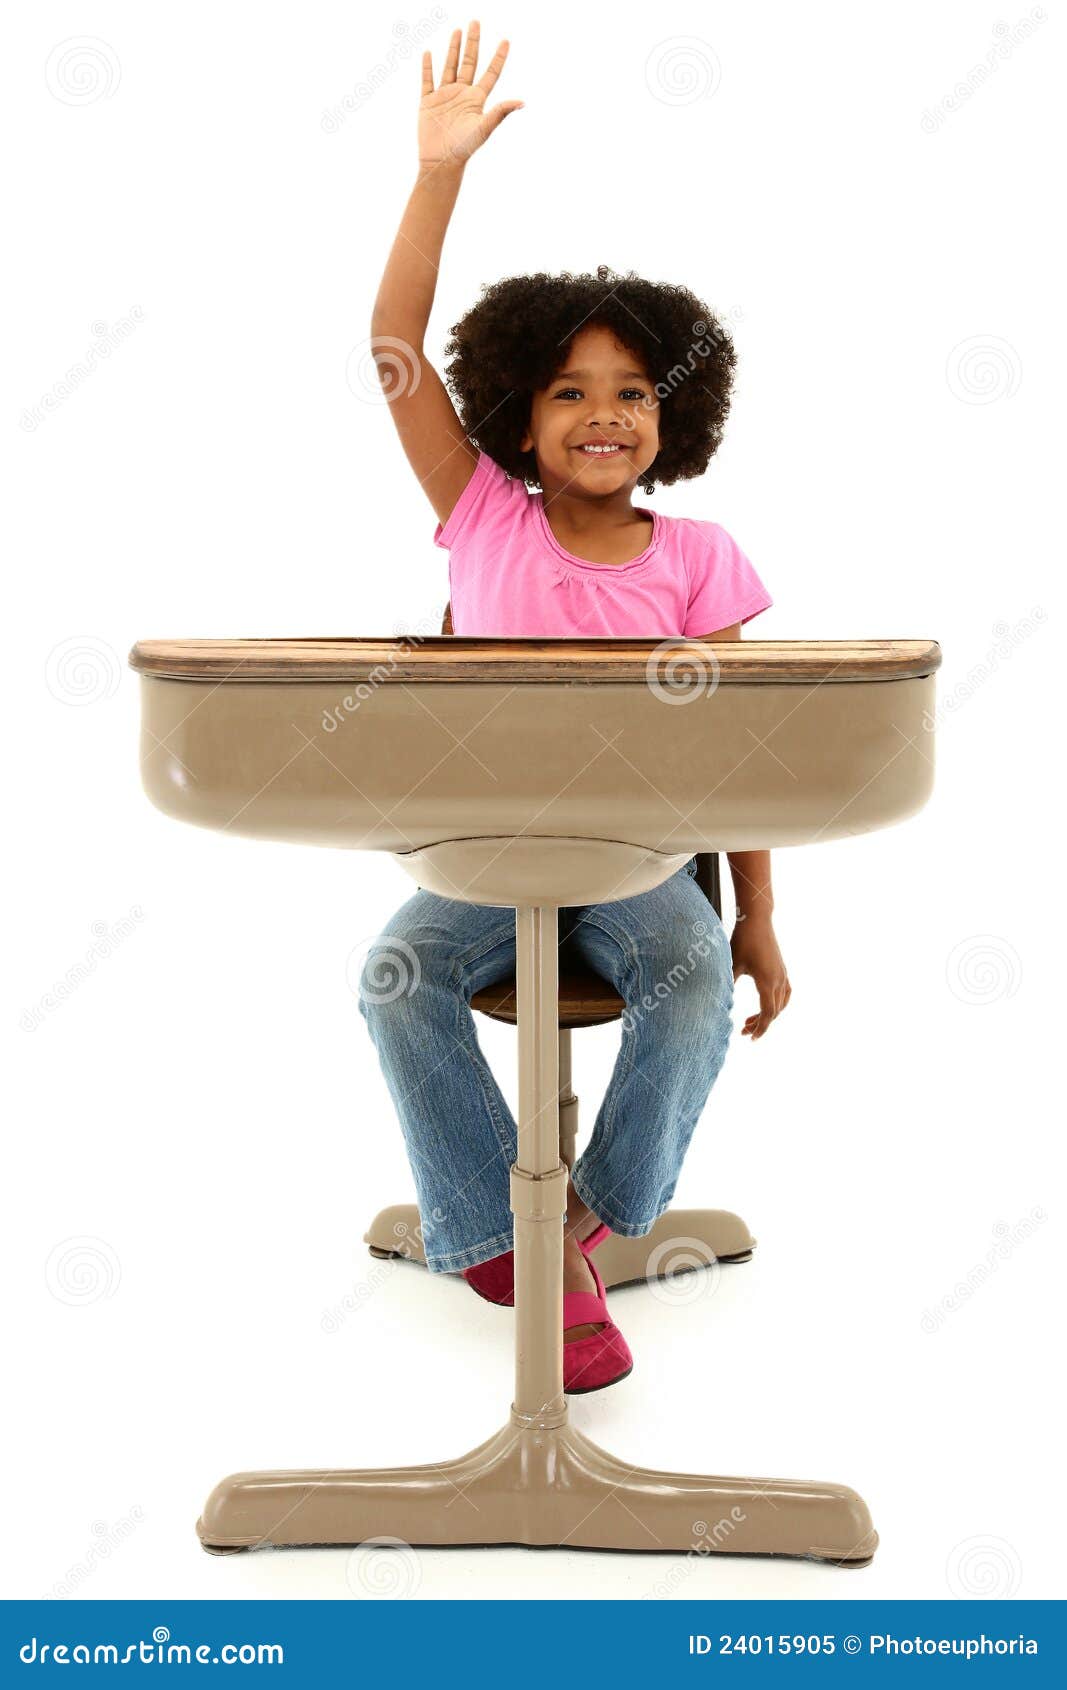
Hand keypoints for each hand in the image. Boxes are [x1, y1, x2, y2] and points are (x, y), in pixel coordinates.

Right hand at [419, 21, 522, 166]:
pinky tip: (429, 53)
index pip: (491, 73)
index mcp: (477, 99)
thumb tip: (522, 102)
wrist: (441, 161)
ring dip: (453, 49)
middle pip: (469, 62)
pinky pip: (428, 80)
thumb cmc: (464, 148)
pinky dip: (428, 67)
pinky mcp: (428, 102)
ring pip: (450, 66)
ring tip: (458, 31)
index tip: (506, 41)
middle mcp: (462, 94)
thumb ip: (500, 112)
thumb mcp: (484, 128)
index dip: (498, 57)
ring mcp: (445, 96)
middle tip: (475, 22)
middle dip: (473, 43)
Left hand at [731, 914, 790, 1039]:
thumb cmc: (742, 940)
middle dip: (760, 1024)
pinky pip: (785, 994)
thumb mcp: (733, 964)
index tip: (750, 1038)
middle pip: (774, 1012)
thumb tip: (722, 1005)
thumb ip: (729, 985)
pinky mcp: (782, 970)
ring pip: (781, 1004)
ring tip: (750, 1021)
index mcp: (768, 982)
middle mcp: (779, 980)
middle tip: (743, 1031)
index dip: (761, 1028)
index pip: (768, 1013)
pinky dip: (777, 1004)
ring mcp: (783, 975)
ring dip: (768, 1015)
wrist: (757, 920)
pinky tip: (766, 1005)